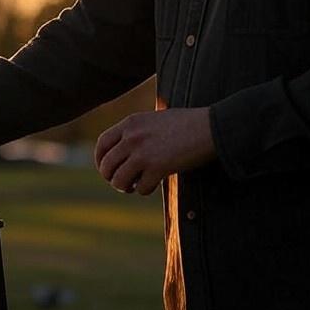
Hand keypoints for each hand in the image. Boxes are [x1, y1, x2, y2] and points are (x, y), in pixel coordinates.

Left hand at [94, 105, 216, 194]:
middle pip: (106, 166)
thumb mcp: (154, 120)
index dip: (100, 160)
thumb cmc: (187, 123)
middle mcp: (132, 137)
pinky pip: (140, 188)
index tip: (106, 170)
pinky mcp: (157, 168)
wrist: (209, 127)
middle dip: (111, 178)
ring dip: (125, 187)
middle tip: (123, 182)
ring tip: (135, 185)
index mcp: (130, 123)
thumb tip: (124, 150)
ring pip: (119, 180)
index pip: (102, 144)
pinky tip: (154, 184)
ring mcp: (143, 152)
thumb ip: (137, 131)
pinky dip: (145, 190)